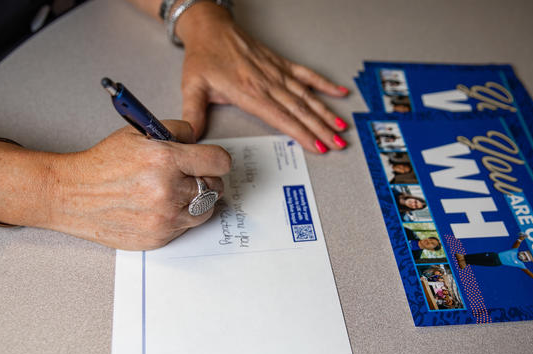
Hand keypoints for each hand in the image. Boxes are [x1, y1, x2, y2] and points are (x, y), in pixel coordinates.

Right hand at [0, 120, 230, 249]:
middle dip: (206, 178)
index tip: (213, 161)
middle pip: (215, 186)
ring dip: (198, 200)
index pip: (219, 162)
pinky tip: (162, 207)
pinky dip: (180, 217)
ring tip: (178, 192)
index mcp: (166, 159)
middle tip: (192, 176)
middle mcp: (168, 190)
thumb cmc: (103, 164)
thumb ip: (175, 132)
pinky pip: (187, 226)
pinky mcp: (160, 237)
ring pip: (206, 209)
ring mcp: (165, 217)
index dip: (217, 160)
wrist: (73, 195)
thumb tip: (199, 140)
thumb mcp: (137, 133)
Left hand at [176, 2, 349, 153]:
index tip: (316, 146)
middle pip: (300, 110)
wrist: (209, 27)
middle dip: (321, 129)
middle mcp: (267, 82)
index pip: (281, 118)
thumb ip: (193, 115)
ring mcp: (276, 72)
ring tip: (342, 128)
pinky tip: (340, 94)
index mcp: (249, 92)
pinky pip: (307, 74)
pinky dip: (324, 84)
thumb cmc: (202, 57)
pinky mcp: (280, 64)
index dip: (301, 133)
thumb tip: (190, 138)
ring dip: (326, 113)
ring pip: (307, 96)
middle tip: (338, 145)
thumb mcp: (192, 87)